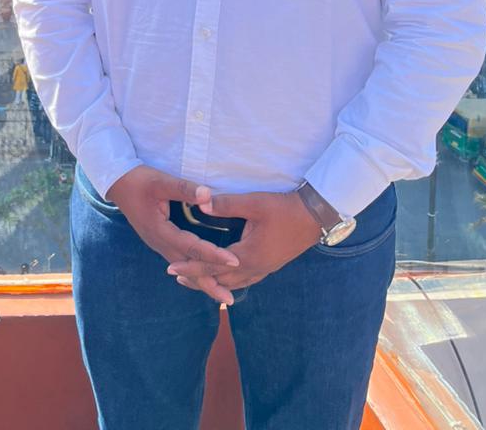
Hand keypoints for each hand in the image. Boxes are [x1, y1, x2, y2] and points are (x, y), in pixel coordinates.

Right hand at [105, 166, 239, 305]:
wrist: (116, 182)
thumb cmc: (138, 180)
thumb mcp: (160, 181)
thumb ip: (184, 189)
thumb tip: (208, 196)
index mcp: (161, 231)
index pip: (192, 247)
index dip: (213, 255)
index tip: (234, 261)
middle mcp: (159, 243)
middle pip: (187, 268)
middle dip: (209, 283)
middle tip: (229, 299)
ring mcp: (158, 243)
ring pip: (183, 268)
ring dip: (201, 280)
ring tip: (221, 295)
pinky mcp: (159, 240)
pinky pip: (179, 260)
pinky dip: (193, 271)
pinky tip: (203, 275)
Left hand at [168, 191, 321, 294]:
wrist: (315, 216)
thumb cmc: (284, 208)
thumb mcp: (254, 203)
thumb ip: (227, 204)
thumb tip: (201, 203)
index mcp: (248, 255)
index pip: (212, 265)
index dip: (191, 266)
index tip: (171, 268)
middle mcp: (255, 268)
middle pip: (220, 279)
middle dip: (198, 278)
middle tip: (176, 276)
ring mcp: (264, 269)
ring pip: (233, 283)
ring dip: (213, 281)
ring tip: (195, 280)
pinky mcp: (270, 265)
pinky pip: (245, 280)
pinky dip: (230, 281)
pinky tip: (226, 278)